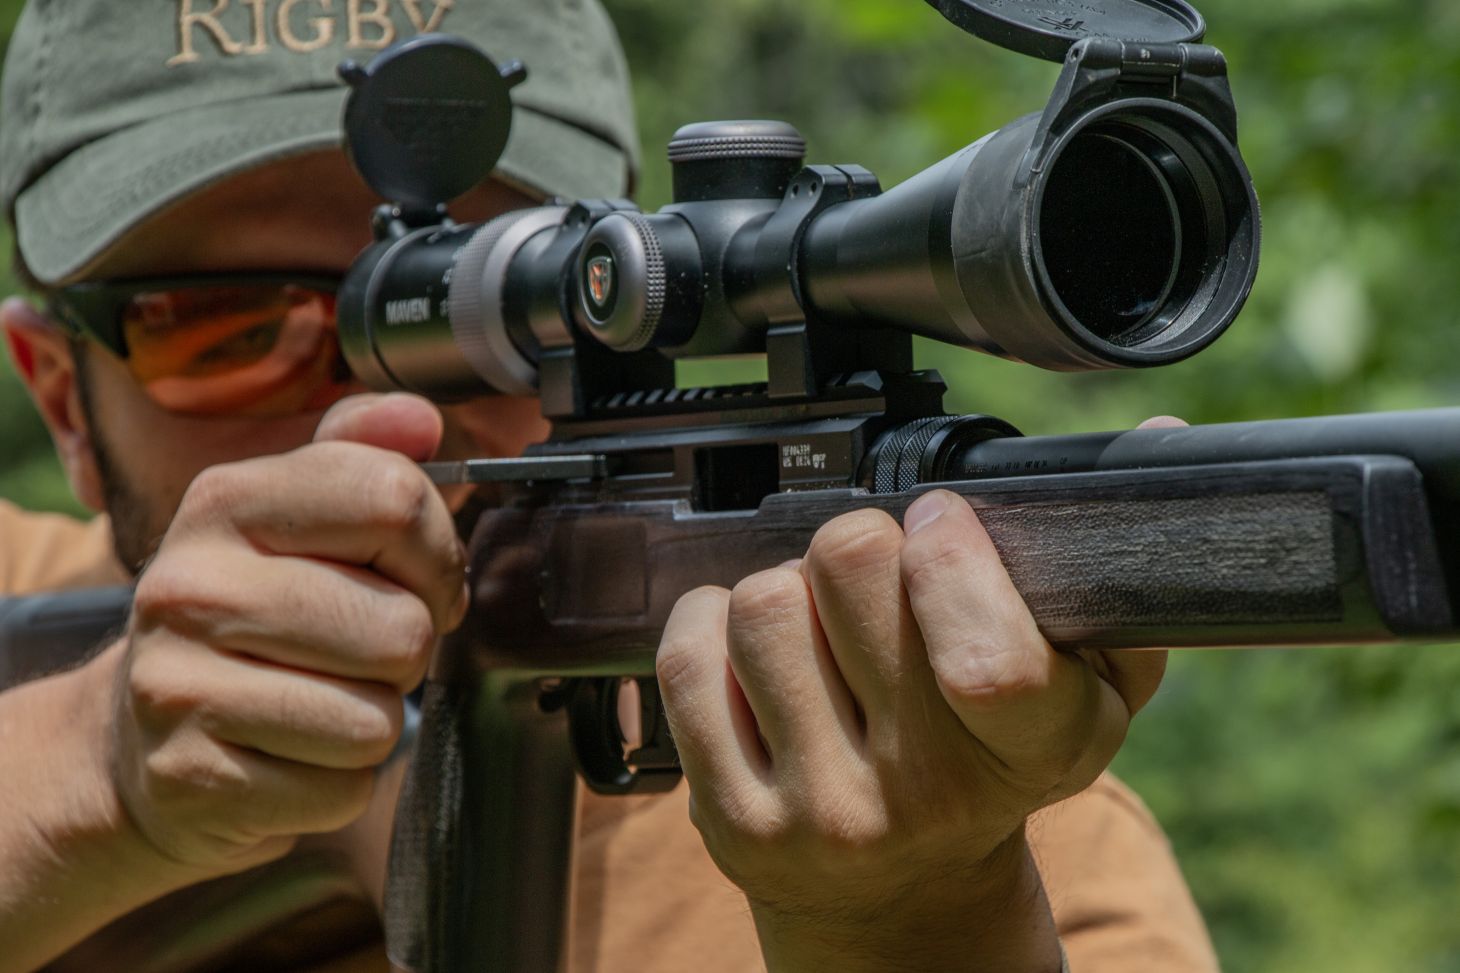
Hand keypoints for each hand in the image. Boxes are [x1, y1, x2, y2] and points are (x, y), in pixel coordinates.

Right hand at [107, 394, 466, 874]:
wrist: (139, 740)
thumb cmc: (250, 617)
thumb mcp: (295, 518)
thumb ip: (363, 455)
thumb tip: (420, 419)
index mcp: (226, 501)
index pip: (395, 499)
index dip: (437, 552)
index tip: (416, 577)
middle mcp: (190, 586)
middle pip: (402, 627)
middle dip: (407, 650)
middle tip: (360, 650)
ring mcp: (180, 686)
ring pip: (377, 717)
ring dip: (372, 719)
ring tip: (319, 699)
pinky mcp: (194, 779)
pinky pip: (341, 787)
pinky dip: (338, 782)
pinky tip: (290, 753)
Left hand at [657, 418, 1177, 970]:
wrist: (899, 892)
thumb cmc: (993, 763)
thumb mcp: (1089, 694)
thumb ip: (1120, 579)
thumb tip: (1162, 433)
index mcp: (1032, 751)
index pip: (989, 656)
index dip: (952, 555)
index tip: (940, 524)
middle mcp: (926, 794)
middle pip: (849, 566)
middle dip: (859, 544)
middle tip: (873, 579)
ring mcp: (823, 814)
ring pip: (762, 602)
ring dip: (785, 588)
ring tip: (818, 627)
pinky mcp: (734, 820)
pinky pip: (691, 657)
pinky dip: (712, 623)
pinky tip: (755, 656)